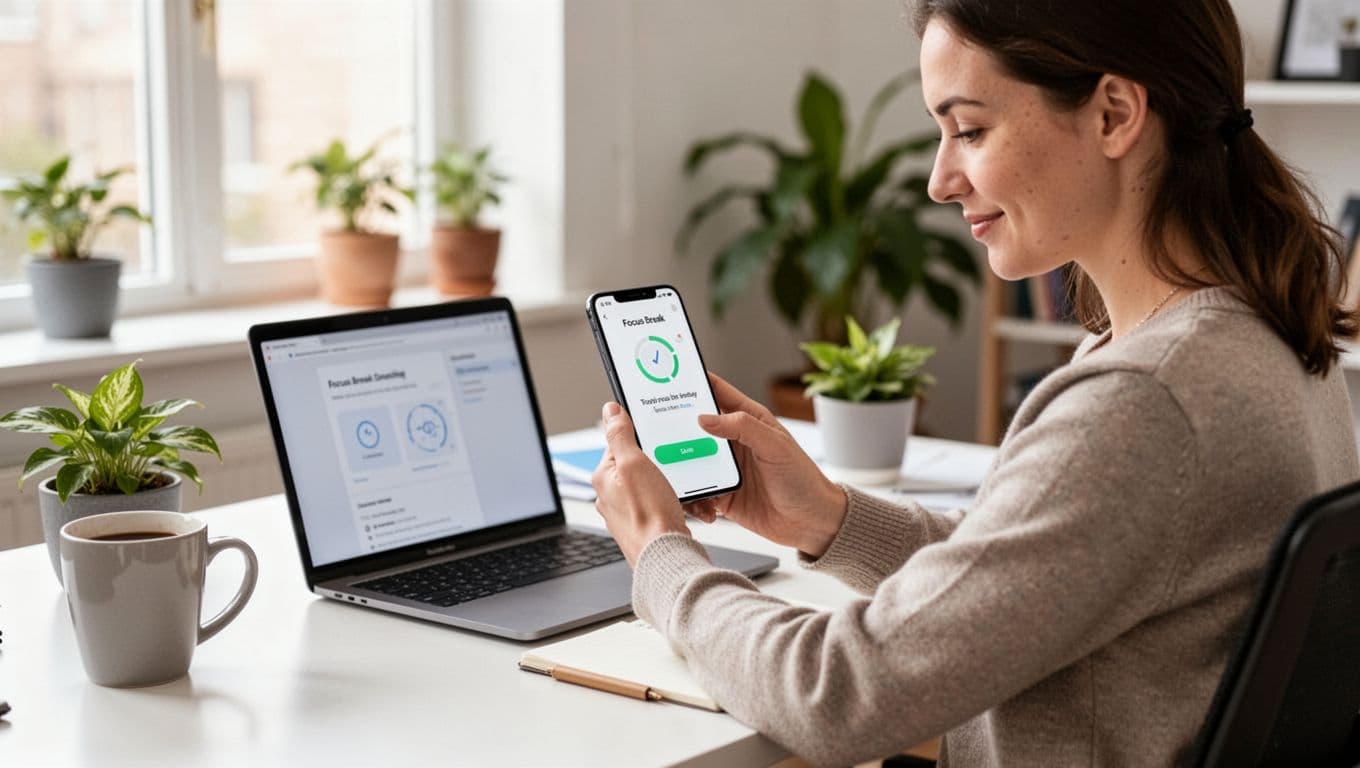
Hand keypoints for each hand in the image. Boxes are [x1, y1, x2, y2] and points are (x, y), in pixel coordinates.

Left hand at [592, 402, 690, 565]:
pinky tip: (686, 506)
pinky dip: (675, 502)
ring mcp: (627, 511)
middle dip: (662, 463)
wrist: (666, 556)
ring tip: (683, 490)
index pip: (620, 443)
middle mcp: (610, 495)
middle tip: (676, 465)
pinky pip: (662, 503)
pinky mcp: (643, 524)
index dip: (644, 437)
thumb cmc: (649, 514)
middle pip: (639, 463)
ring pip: (653, 484)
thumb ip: (620, 434)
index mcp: (603, 477)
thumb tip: (610, 411)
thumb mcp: (634, 463)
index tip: (660, 436)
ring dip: (672, 484)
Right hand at [687, 373, 846, 557]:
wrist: (812, 523)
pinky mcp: (722, 494)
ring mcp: (726, 468)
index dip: (694, 381)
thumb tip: (705, 418)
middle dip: (675, 426)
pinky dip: (693, 499)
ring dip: (681, 467)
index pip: (716, 392)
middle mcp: (733, 442)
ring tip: (674, 473)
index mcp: (748, 420)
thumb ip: (742, 427)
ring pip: (690, 460)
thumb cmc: (803, 479)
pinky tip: (703, 507)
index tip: (670, 376)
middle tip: (654, 428)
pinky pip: (697, 492)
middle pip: (694, 427)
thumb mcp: (775, 446)